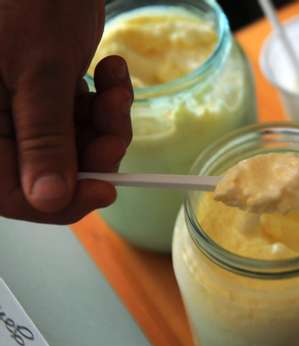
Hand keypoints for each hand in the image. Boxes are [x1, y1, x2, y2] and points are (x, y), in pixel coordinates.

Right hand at [0, 0, 132, 223]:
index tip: (106, 190)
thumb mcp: (37, 73)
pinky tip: (109, 71)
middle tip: (115, 118)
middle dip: (95, 148)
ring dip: (106, 121)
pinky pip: (80, 117)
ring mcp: (18, 108)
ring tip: (114, 85)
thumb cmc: (29, 1)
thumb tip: (50, 199)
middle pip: (50, 170)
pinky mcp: (44, 93)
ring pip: (73, 144)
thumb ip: (43, 138)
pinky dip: (103, 100)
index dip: (60, 200)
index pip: (9, 192)